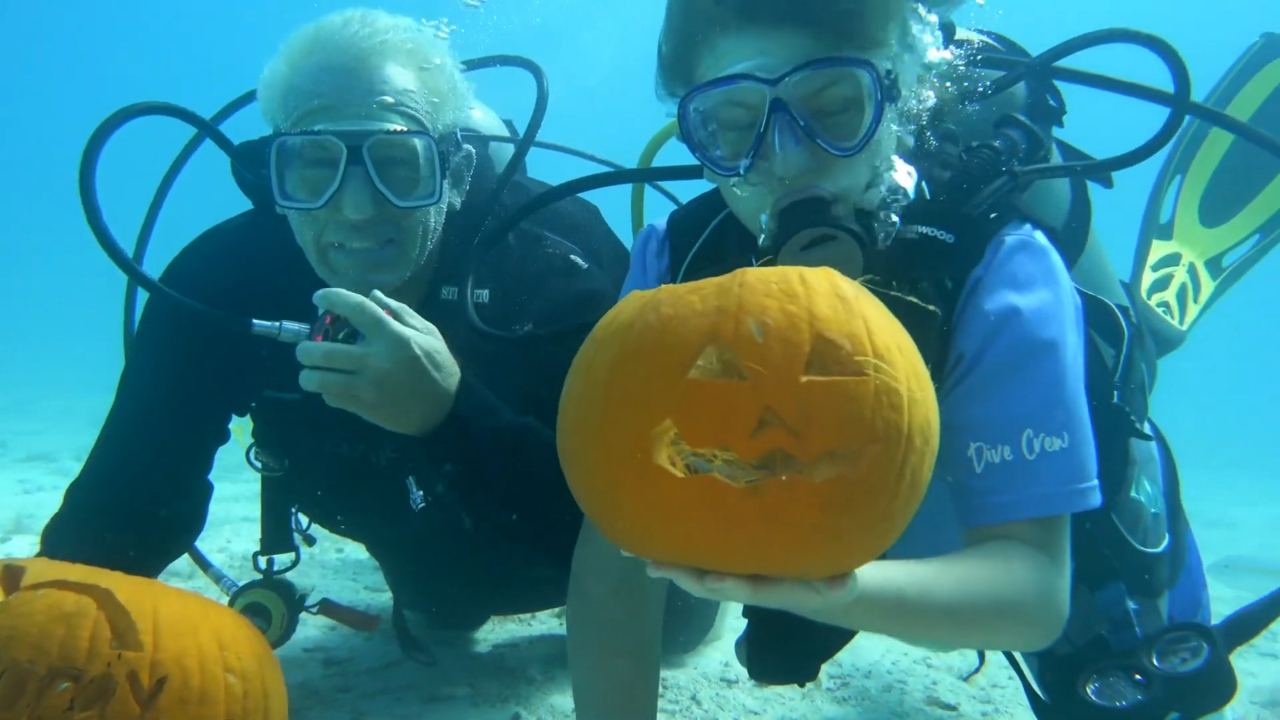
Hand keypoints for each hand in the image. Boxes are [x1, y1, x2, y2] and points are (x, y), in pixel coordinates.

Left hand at [296, 288, 460, 435]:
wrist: (447, 409)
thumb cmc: (438, 366)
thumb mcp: (428, 333)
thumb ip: (400, 312)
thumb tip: (372, 295)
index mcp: (391, 336)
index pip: (355, 308)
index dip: (332, 298)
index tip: (318, 297)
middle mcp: (374, 360)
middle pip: (322, 351)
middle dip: (305, 349)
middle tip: (306, 349)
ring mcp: (366, 386)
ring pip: (319, 380)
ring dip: (308, 375)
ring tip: (312, 371)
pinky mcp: (364, 407)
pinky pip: (331, 398)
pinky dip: (326, 392)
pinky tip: (334, 388)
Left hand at [645, 562, 858, 615]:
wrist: (817, 589)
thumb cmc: (828, 580)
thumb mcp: (839, 582)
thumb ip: (839, 583)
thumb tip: (844, 584)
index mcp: (771, 589)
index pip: (748, 588)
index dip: (729, 585)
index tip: (711, 579)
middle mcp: (745, 584)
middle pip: (709, 584)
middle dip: (683, 575)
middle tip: (655, 565)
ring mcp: (733, 575)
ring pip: (696, 572)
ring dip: (669, 565)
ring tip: (637, 553)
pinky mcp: (726, 562)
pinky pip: (696, 557)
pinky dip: (672, 552)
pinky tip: (646, 540)